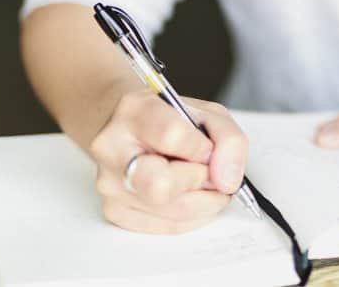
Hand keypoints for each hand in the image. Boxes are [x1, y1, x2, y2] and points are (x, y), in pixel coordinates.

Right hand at [88, 91, 247, 233]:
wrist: (127, 129)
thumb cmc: (169, 121)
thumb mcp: (207, 114)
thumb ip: (229, 140)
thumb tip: (227, 181)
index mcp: (135, 112)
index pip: (171, 136)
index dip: (201, 148)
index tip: (208, 148)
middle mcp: (112, 149)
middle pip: (161, 185)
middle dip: (198, 181)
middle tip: (207, 171)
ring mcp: (109, 184)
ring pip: (171, 212)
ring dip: (203, 201)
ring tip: (203, 182)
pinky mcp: (115, 212)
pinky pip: (168, 226)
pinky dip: (192, 215)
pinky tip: (190, 195)